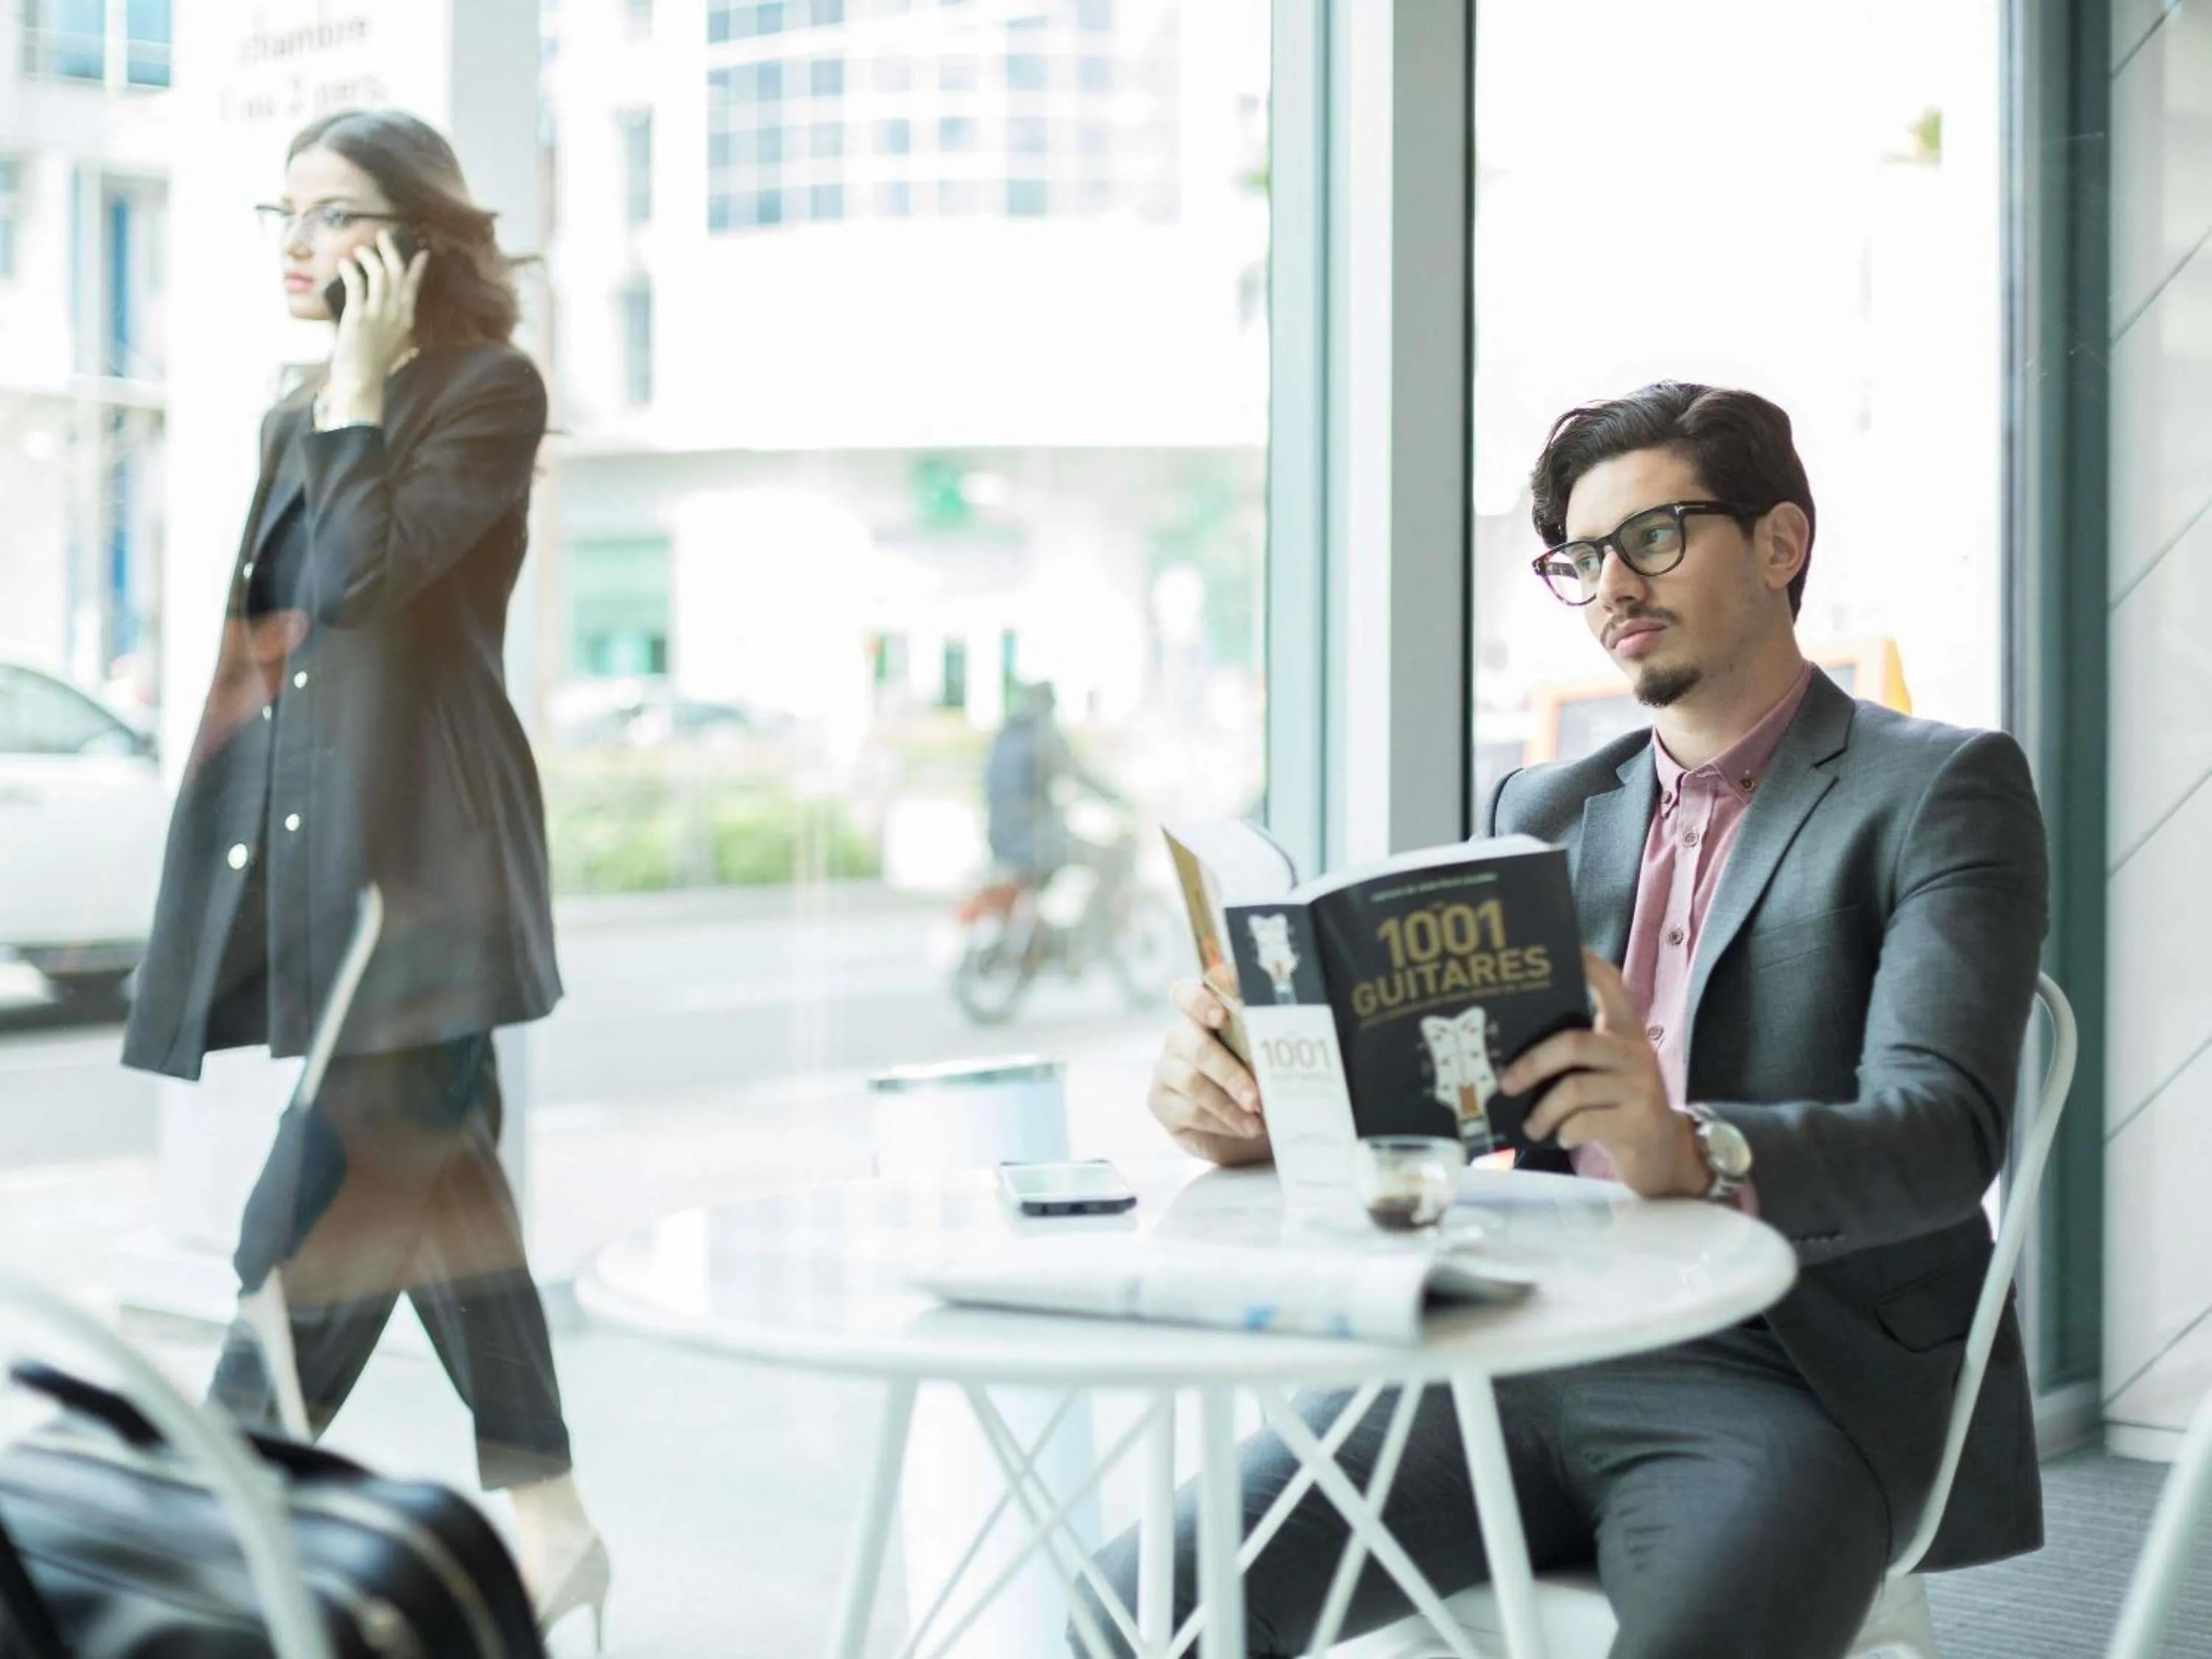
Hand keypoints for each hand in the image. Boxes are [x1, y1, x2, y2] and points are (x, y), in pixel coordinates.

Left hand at [324, 229, 428, 424]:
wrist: (361, 380)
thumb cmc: (373, 364)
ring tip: (359, 251)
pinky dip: (350, 271)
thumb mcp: (393, 342)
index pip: (413, 287)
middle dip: (390, 250)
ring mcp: (378, 314)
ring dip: (368, 258)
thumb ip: (393, 323)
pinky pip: (357, 284)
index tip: (420, 253)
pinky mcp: (359, 316)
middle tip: (382, 236)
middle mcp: (396, 314)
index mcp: (406, 320)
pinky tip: (345, 265)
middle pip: (397, 273)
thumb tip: (385, 307)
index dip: (416, 267)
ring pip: (379, 274)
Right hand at [1148, 975, 1270, 1165]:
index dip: (1198, 1001)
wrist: (1240, 1126)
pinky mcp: (1161, 1101)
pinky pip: (1190, 1111)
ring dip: (1228, 1105)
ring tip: (1257, 1120)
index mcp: (1204, 1015)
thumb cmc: (1257, 1080)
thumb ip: (1269, 1040)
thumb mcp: (1265, 1056)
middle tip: (1256, 1097)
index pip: (1185, 994)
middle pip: (1194, 1045)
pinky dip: (1222, 1122)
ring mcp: (1167, 1069)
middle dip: (1229, 1072)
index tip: (1220, 1016)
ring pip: (1192, 1082)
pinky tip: (1244, 1128)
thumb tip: (1296, 1032)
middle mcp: (1181, 1038)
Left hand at [1503, 950, 1706, 1198]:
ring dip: (1542, 1111)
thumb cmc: (1619, 1107)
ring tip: (1531, 1125)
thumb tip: (1511, 1050)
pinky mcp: (1639, 1122)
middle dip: (1531, 1064)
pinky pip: (1583, 1123)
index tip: (1565, 950)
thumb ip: (1577, 1054)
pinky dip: (1564, 1132)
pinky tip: (1562, 1137)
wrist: (1664, 1154)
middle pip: (1573, 1043)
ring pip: (1573, 1089)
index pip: (1612, 984)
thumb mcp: (1606, 1072)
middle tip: (1505, 1083)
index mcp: (1627, 1031)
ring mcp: (1641, 1087)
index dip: (1588, 965)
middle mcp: (1637, 1052)